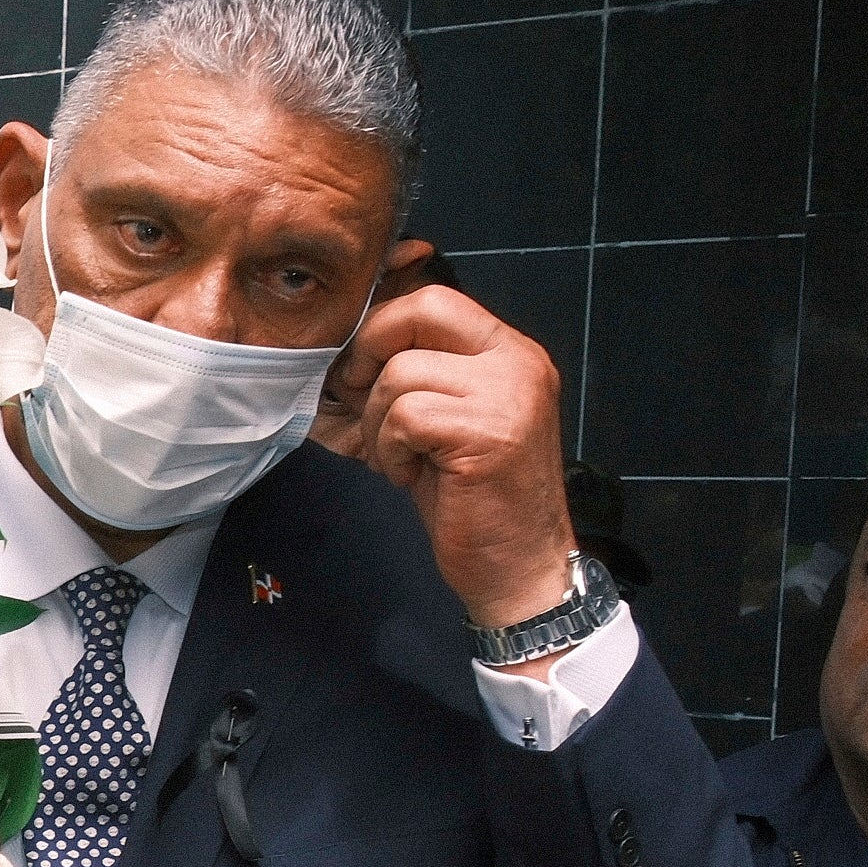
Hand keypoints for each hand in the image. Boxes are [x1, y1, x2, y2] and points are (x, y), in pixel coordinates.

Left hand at [313, 283, 579, 644]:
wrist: (519, 568)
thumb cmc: (474, 502)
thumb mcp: (446, 423)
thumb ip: (418, 378)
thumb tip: (349, 350)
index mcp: (510, 353)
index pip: (437, 298)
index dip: (383, 322)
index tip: (359, 366)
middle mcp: (517, 362)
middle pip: (423, 310)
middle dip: (371, 348)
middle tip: (358, 396)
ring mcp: (507, 394)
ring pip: (402, 373)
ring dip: (377, 422)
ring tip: (394, 458)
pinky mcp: (486, 433)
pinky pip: (405, 416)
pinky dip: (389, 450)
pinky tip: (408, 476)